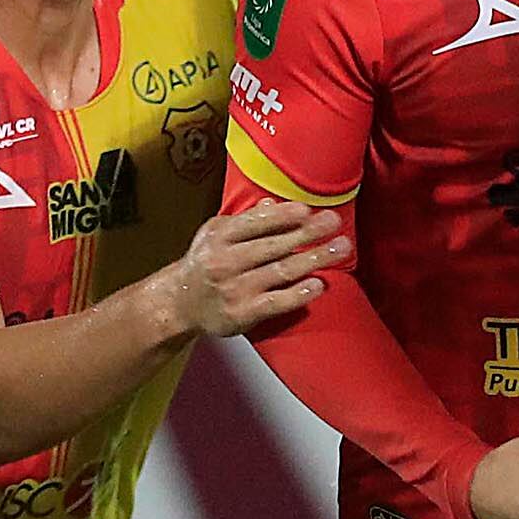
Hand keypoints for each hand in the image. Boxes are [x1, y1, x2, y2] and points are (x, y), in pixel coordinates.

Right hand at [162, 201, 345, 339]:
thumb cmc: (204, 265)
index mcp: (220, 237)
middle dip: (308, 232)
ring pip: (280, 271)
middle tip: (334, 222)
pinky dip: (297, 294)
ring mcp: (235, 289)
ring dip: (313, 259)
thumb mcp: (215, 234)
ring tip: (339, 248)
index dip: (283, 216)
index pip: (256, 223)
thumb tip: (272, 204)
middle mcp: (226, 261)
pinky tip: (317, 285)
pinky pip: (275, 302)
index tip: (307, 210)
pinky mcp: (242, 314)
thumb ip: (245, 220)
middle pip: (274, 245)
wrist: (179, 304)